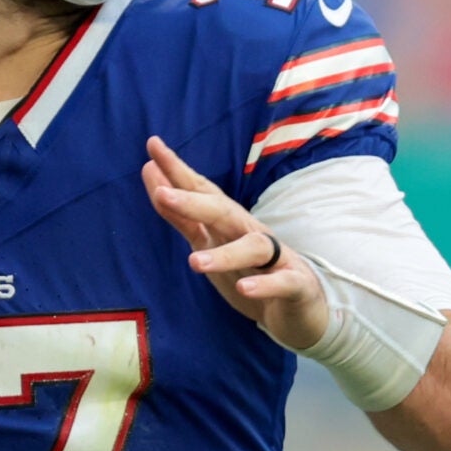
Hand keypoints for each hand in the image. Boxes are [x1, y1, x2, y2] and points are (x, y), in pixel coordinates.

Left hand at [142, 137, 327, 350]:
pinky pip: (281, 282)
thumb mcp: (209, 243)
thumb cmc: (248, 270)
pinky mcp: (294, 284)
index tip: (153, 145)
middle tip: (162, 193)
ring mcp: (276, 258)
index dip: (178, 170)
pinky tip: (245, 288)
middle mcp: (251, 233)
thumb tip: (155, 182)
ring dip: (224, 254)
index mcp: (229, 222)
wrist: (297, 305)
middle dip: (193, 202)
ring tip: (195, 262)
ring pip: (253, 248)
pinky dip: (264, 285)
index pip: (202, 191)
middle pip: (223, 212)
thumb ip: (182, 217)